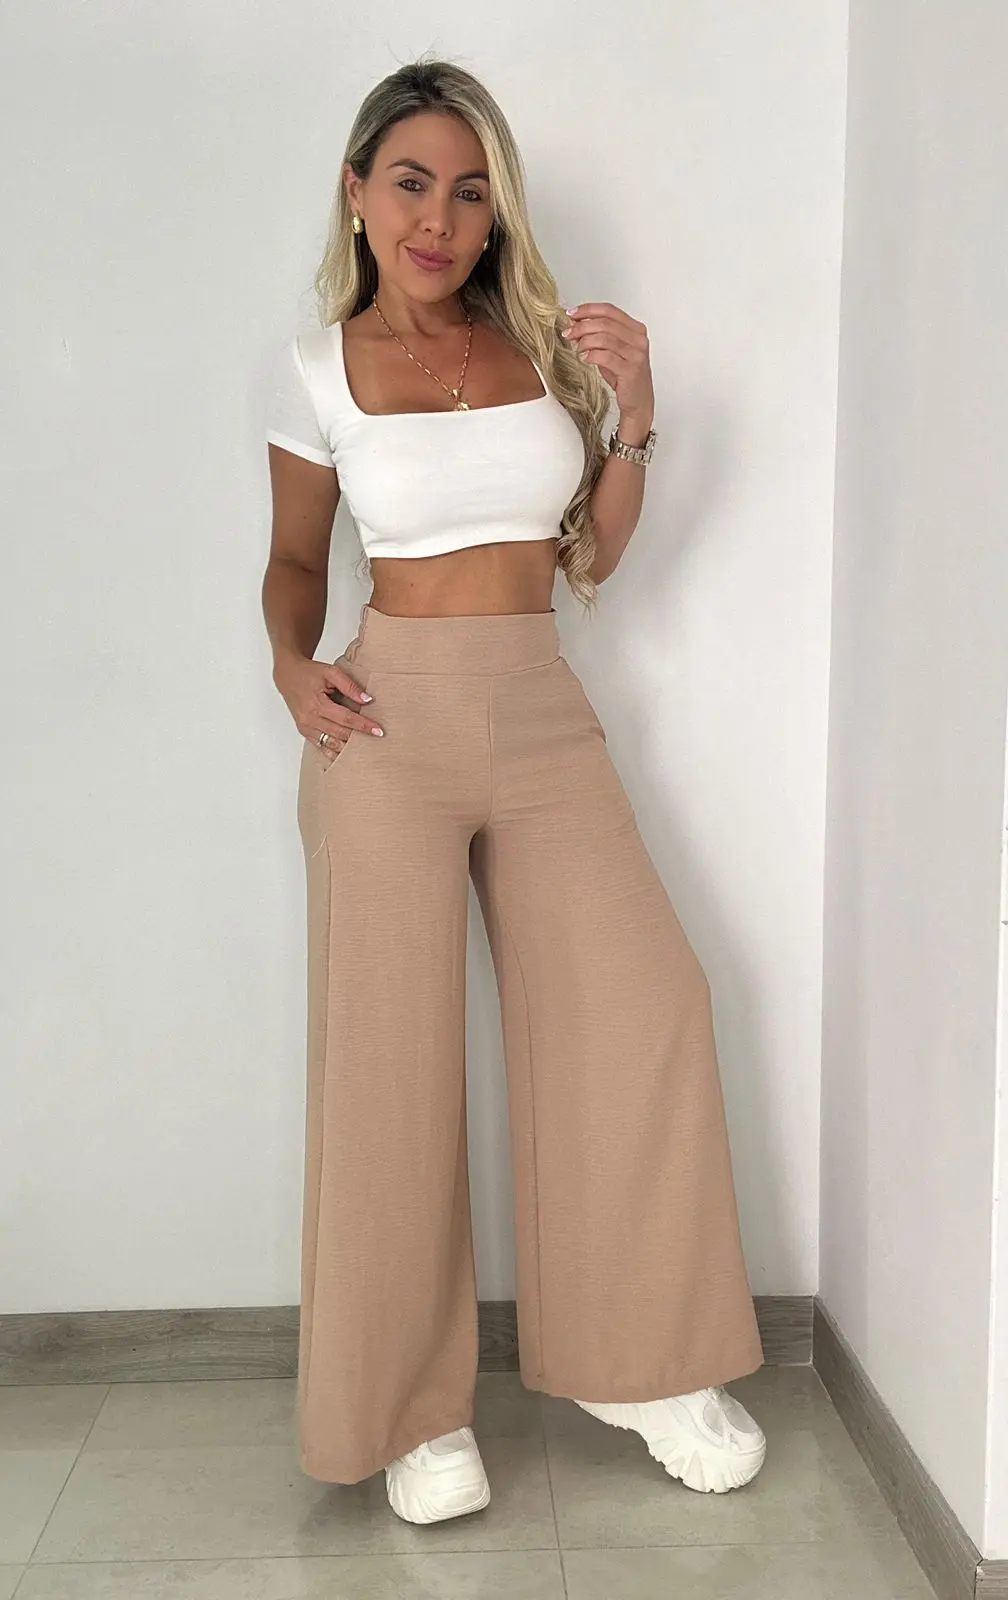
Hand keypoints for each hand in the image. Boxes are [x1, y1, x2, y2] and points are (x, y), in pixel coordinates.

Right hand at [273, 650, 383, 761]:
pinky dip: (335, 752)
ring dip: (348, 749)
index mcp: (316, 704)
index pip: (346, 718)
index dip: (363, 725)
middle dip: (360, 738)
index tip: (378, 731)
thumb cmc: (309, 672)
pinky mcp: (304, 731)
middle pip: (340, 734)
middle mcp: (310, 719)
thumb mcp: (330, 672)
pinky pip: (321, 747)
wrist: (287, 675)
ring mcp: (306, 728)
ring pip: (331, 744)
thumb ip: (349, 685)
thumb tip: (368, 700)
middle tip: (377, 741)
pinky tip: (348, 756)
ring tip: (366, 750)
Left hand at [562, 302, 654, 428]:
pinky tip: (584, 358)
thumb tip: (575, 324)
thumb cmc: (624, 376)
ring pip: (604, 338)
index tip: (571, 313)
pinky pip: (605, 356)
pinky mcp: (630, 370)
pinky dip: (591, 355)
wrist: (638, 402)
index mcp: (636, 329)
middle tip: (568, 333)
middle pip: (605, 323)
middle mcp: (638, 339)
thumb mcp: (612, 351)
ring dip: (584, 341)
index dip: (588, 309)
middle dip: (582, 326)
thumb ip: (599, 336)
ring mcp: (636, 354)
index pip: (609, 310)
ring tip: (576, 347)